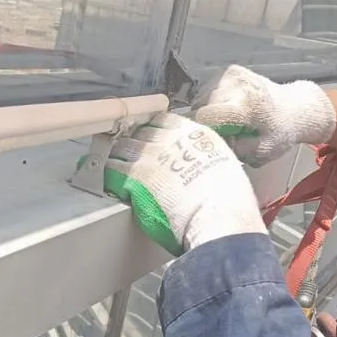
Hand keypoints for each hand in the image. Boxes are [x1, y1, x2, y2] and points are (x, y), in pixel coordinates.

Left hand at [103, 112, 266, 255]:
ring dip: (117, 157)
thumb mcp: (223, 164)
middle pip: (138, 133)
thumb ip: (204, 157)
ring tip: (113, 166)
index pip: (161, 120)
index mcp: (192, 134)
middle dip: (132, 143)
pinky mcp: (134, 178)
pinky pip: (111, 170)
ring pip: (121, 149)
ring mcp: (148, 157)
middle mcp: (168, 140)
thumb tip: (198, 165)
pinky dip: (108, 175)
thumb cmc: (229, 200)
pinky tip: (108, 182)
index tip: (147, 137)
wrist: (218, 217)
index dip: (151, 129)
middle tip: (127, 154)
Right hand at [193, 65, 335, 167]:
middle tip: (224, 133)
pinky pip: (208, 91)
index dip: (205, 131)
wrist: (294, 108)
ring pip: (201, 99)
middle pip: (202, 107)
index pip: (207, 116)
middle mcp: (236, 83)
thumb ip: (236, 150)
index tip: (213, 140)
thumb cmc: (280, 131)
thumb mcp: (262, 151)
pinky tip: (230, 110)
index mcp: (247, 104)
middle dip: (208, 123)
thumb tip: (213, 145)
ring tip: (229, 121)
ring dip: (209, 113)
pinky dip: (213, 103)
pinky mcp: (229, 70)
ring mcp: (231, 74)